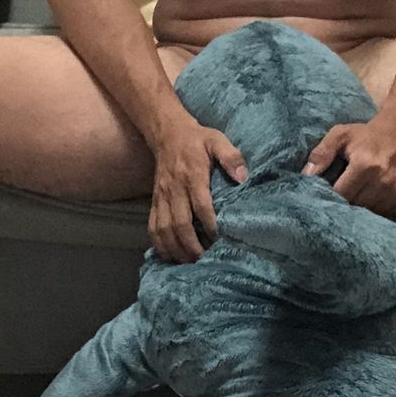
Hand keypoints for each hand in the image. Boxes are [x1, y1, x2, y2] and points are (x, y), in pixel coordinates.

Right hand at [150, 119, 246, 262]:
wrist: (167, 134)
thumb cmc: (197, 140)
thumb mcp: (217, 140)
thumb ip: (231, 156)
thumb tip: (243, 177)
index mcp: (192, 175)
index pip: (201, 204)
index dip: (210, 223)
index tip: (220, 238)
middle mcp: (174, 189)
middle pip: (180, 223)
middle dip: (191, 245)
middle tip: (204, 259)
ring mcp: (161, 197)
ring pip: (164, 229)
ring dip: (175, 248)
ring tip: (189, 262)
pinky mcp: (154, 202)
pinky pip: (152, 227)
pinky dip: (159, 245)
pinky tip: (170, 256)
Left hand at [301, 118, 395, 214]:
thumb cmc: (365, 135)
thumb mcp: (340, 134)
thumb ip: (322, 152)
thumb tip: (307, 175)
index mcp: (365, 165)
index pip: (341, 194)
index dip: (329, 195)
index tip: (322, 193)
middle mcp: (382, 181)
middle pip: (353, 205)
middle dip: (342, 202)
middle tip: (336, 193)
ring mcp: (394, 191)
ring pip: (366, 211)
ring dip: (357, 205)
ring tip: (353, 193)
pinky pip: (380, 212)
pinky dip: (370, 206)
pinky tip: (367, 194)